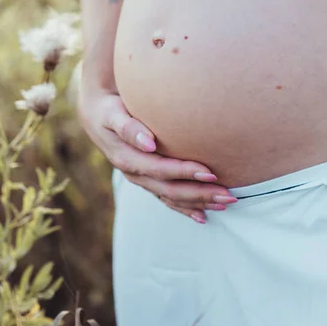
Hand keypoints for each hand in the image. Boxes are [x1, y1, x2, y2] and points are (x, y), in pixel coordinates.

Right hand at [78, 81, 236, 223]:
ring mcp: (141, 180)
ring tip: (226, 203)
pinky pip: (167, 199)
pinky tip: (203, 215)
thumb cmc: (110, 110)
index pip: (161, 170)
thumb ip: (129, 127)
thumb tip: (149, 142)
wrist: (98, 116)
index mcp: (127, 159)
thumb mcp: (114, 114)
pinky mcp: (147, 180)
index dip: (185, 173)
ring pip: (171, 198)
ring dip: (199, 202)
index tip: (211, 172)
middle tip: (228, 195)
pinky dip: (185, 208)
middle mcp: (135, 174)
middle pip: (170, 190)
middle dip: (200, 194)